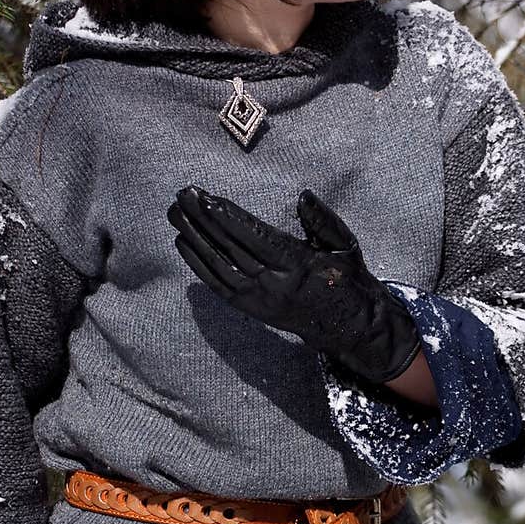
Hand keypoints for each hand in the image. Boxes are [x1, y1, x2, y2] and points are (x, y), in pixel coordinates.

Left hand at [166, 185, 420, 384]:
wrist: (349, 327)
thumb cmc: (348, 279)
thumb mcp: (346, 246)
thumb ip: (323, 221)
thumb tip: (302, 196)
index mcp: (301, 266)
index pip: (258, 239)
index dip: (230, 219)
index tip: (207, 199)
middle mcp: (276, 285)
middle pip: (232, 250)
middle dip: (205, 222)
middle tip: (182, 196)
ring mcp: (261, 300)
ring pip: (220, 267)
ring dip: (195, 240)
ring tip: (175, 214)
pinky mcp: (252, 309)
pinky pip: (219, 287)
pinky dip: (198, 265)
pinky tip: (183, 243)